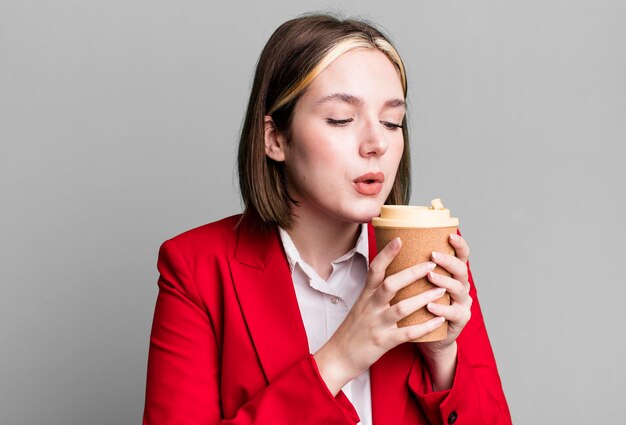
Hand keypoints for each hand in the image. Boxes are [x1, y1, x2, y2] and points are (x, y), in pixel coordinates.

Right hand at [314, 237, 445, 395]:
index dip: (387, 253)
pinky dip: (424, 326)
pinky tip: (439, 320)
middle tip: (431, 264)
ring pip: (402, 308)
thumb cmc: (352, 330)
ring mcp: (377, 324)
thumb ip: (375, 290)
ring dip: (423, 298)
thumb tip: (392, 272)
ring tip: (441, 290)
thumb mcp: (360, 305)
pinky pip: (407, 334)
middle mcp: (370, 307)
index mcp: (365, 295)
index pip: (375, 269)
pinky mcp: (383, 342)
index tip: (400, 239)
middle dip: (412, 273)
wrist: (337, 357)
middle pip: (391, 285)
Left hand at [418, 233, 472, 389]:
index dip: (459, 245)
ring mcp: (462, 303)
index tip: (450, 235)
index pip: (461, 255)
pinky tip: (431, 307)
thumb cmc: (418, 307)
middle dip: (448, 261)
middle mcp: (460, 286)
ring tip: (431, 277)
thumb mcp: (417, 285)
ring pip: (458, 290)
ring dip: (444, 282)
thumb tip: (392, 240)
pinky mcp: (459, 321)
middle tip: (432, 256)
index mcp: (451, 273)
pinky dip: (441, 309)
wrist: (429, 338)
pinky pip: (453, 314)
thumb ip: (412, 267)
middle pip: (461, 270)